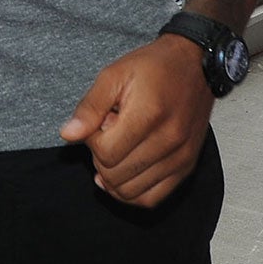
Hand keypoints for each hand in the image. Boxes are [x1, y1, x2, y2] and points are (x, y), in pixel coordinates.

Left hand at [59, 35, 214, 207]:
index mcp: (148, 115)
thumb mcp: (113, 74)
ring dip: (114, 176)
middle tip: (109, 133)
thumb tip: (68, 134)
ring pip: (131, 192)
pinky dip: (132, 192)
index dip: (92, 140)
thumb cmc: (153, 67)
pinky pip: (152, 198)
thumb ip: (90, 106)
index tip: (100, 122)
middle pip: (115, 175)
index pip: (105, 153)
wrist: (194, 65)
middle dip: (101, 157)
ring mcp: (180, 157)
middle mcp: (168, 140)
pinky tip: (124, 173)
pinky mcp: (187, 166)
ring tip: (120, 147)